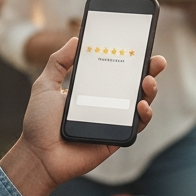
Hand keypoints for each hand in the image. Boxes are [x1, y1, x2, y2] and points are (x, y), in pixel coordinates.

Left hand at [0, 37, 166, 195]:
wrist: (38, 156)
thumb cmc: (39, 123)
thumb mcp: (45, 85)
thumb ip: (58, 62)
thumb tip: (76, 39)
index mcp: (92, 88)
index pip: (116, 69)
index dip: (131, 58)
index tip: (140, 44)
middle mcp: (107, 103)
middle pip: (135, 83)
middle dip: (149, 70)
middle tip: (157, 61)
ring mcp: (114, 120)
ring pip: (141, 102)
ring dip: (150, 90)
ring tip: (147, 82)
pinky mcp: (118, 137)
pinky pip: (138, 125)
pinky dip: (145, 114)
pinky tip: (141, 106)